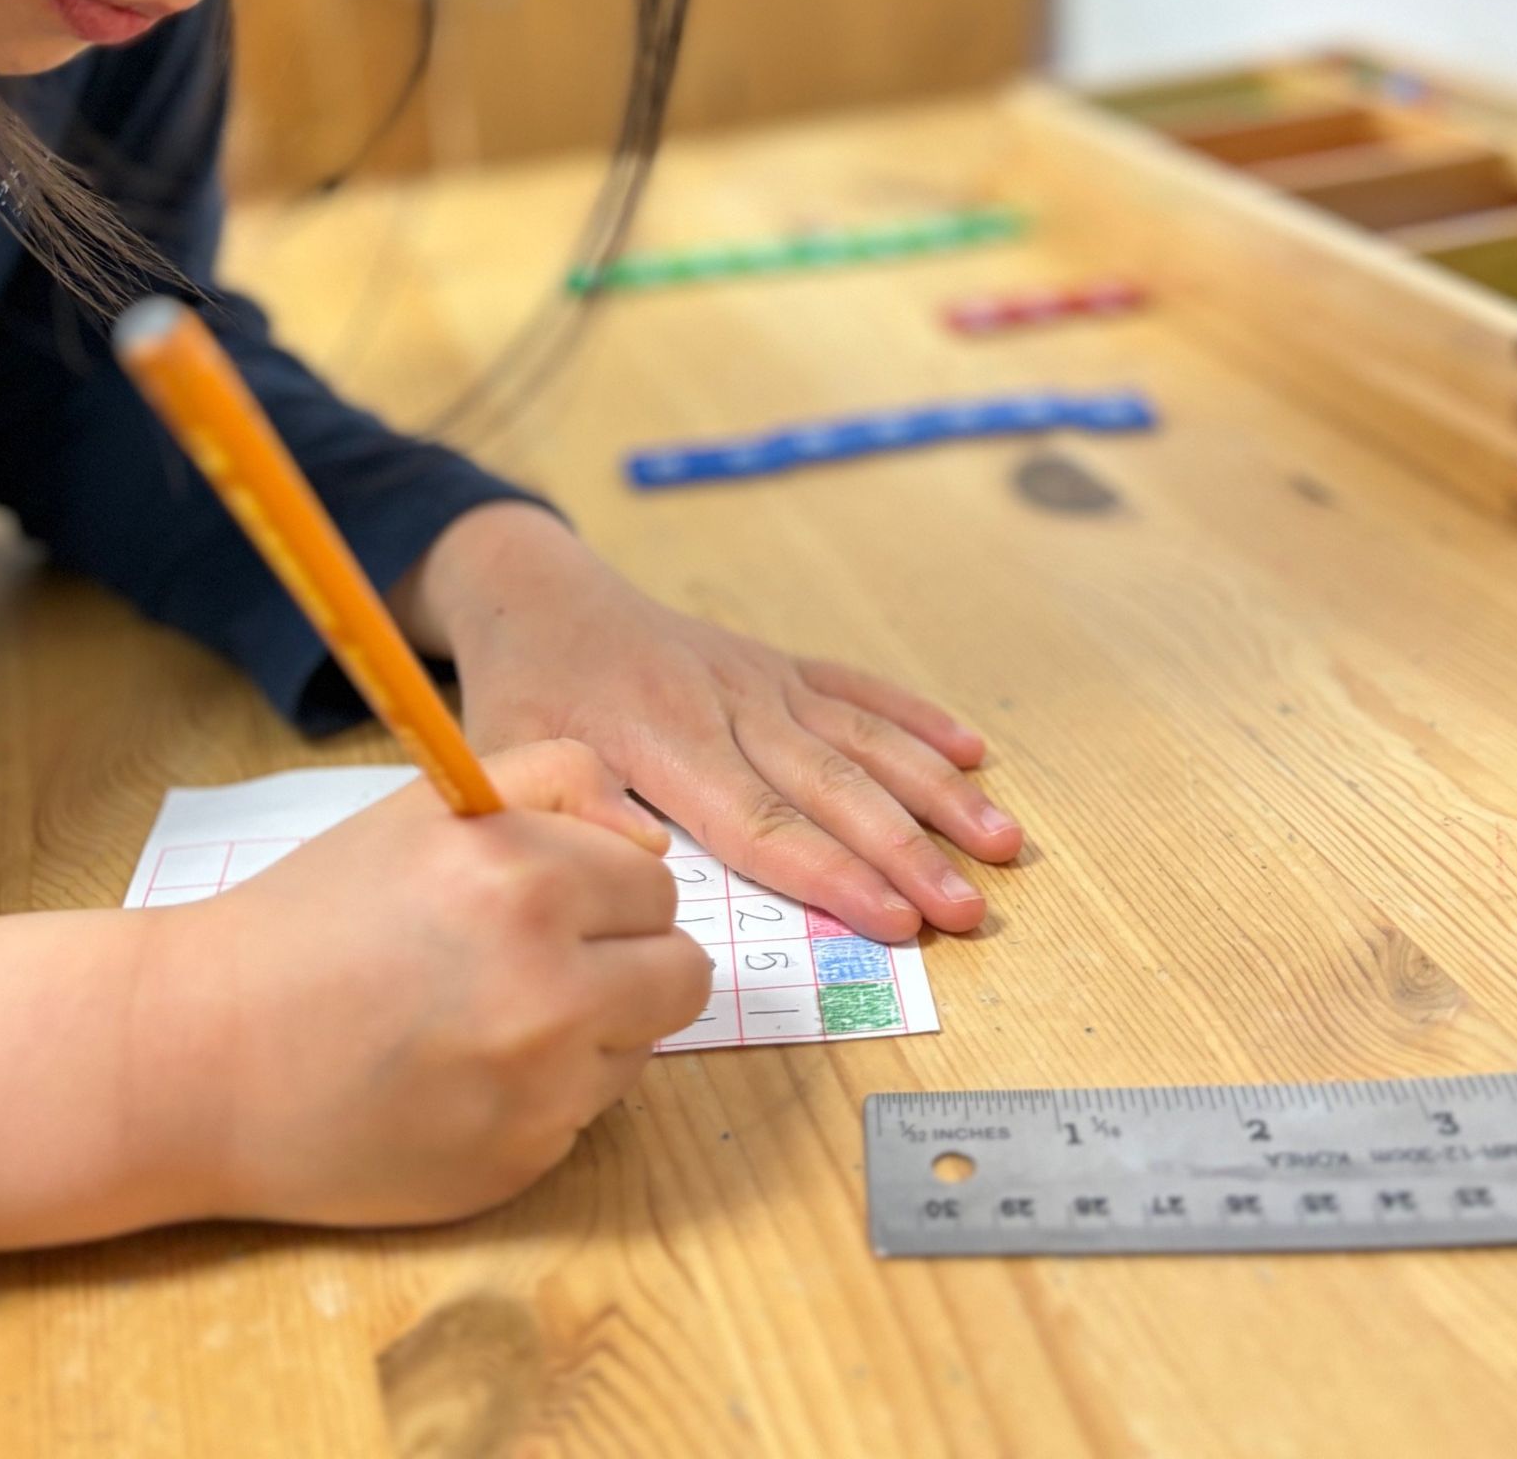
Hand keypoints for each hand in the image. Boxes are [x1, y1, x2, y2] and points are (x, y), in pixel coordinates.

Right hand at [156, 738, 711, 1228]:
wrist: (203, 1055)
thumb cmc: (315, 914)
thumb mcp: (430, 807)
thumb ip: (558, 783)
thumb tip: (652, 845)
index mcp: (528, 881)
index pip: (657, 887)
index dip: (604, 886)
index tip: (544, 896)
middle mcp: (549, 989)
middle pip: (680, 975)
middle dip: (624, 960)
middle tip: (535, 957)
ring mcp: (538, 1091)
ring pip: (639, 1050)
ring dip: (590, 1031)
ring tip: (483, 1015)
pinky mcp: (519, 1166)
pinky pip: (582, 1118)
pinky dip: (540, 1097)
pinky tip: (456, 1075)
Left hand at [402, 505, 1023, 944]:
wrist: (540, 597)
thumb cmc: (526, 693)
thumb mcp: (514, 756)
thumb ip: (571, 806)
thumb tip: (647, 855)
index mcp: (663, 738)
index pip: (760, 821)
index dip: (831, 874)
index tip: (895, 920)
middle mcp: (727, 704)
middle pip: (832, 788)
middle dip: (908, 852)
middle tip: (970, 910)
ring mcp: (760, 678)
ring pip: (863, 739)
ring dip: (936, 792)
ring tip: (1002, 844)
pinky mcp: (776, 662)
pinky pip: (858, 690)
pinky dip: (918, 718)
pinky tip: (974, 753)